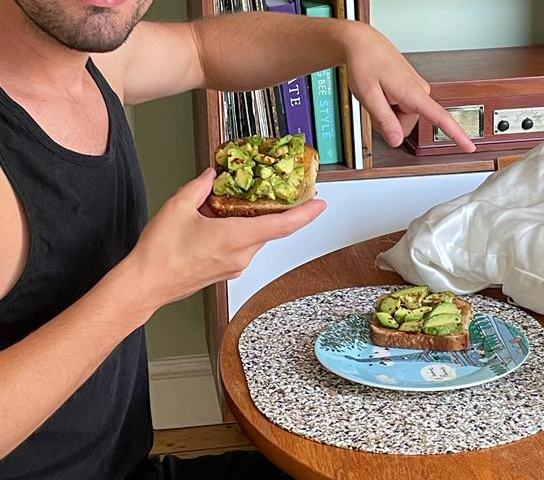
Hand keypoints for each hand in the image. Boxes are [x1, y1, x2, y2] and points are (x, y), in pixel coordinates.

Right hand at [124, 168, 325, 309]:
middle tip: (276, 191)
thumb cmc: (159, 254)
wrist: (145, 285)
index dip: (305, 214)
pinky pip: (242, 247)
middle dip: (273, 210)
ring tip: (233, 204)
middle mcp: (241, 255)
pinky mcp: (227, 271)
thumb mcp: (178, 207)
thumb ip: (200, 187)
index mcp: (235, 238)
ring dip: (251, 221)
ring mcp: (235, 266)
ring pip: (255, 238)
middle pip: (269, 229)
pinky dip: (239, 232)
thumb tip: (212, 176)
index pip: (282, 225)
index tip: (319, 204)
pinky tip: (221, 222)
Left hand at [343, 23, 475, 152]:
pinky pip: (401, 109)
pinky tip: (381, 93)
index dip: (456, 134)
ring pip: (402, 119)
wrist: (362, 43)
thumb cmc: (365, 62)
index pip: (440, 118)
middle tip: (376, 103)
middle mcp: (419, 91)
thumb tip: (396, 140)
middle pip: (407, 126)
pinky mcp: (411, 89)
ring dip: (388, 114)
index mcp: (413, 93)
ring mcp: (416, 90)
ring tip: (378, 94)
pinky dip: (389, 107)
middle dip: (389, 123)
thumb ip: (384, 121)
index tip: (469, 146)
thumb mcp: (368, 96)